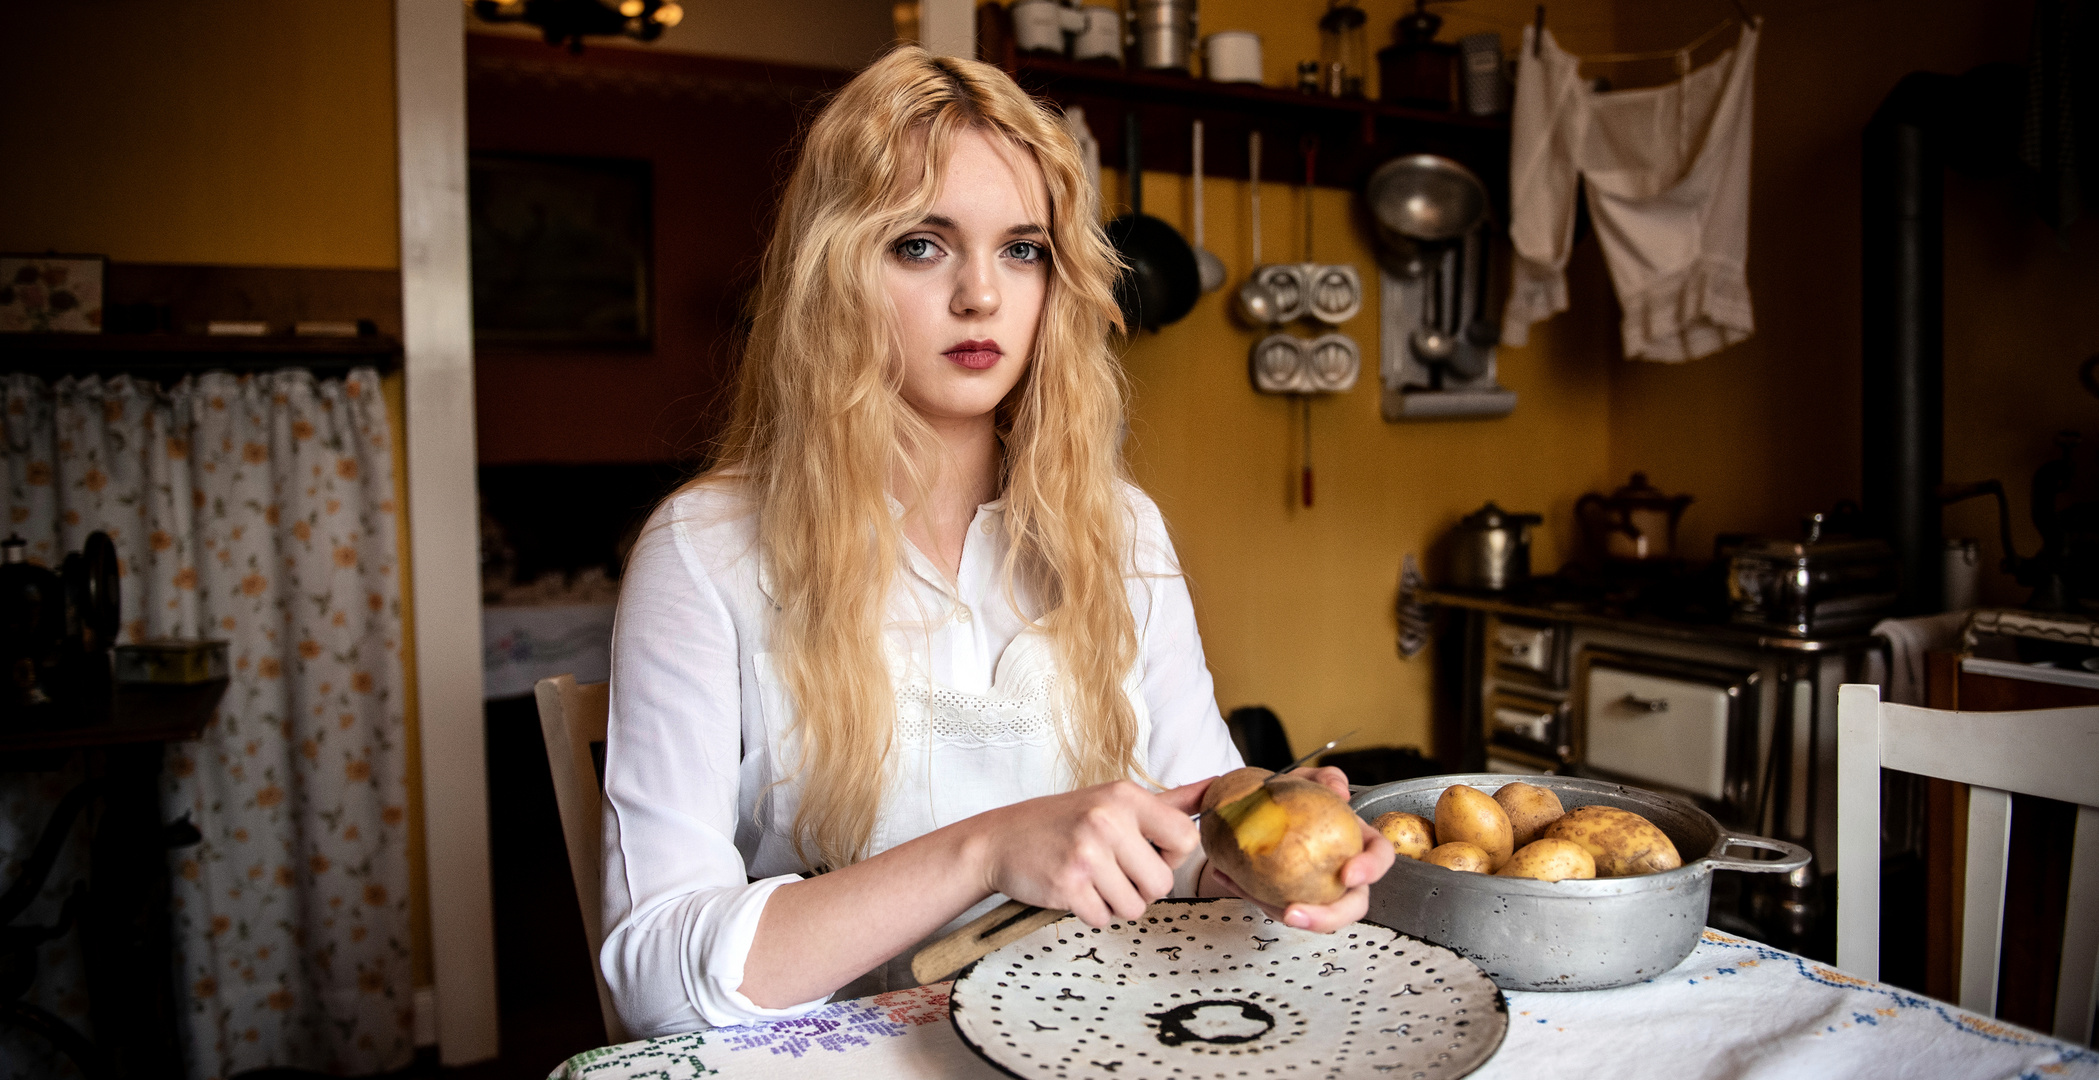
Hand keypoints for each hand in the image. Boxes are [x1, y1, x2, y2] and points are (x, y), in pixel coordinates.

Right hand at [970, 779, 1208, 927]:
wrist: (1001, 839)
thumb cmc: (1066, 821)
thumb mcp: (1115, 799)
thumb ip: (1171, 802)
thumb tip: (1220, 786)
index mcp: (1126, 796)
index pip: (1186, 839)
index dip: (1170, 856)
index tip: (1145, 851)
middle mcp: (1108, 820)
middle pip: (1163, 883)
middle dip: (1141, 887)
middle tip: (1112, 869)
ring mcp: (1086, 853)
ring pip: (1135, 907)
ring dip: (1115, 902)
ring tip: (1092, 878)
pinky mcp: (1068, 885)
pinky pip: (1103, 919)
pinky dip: (1091, 912)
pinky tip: (1073, 889)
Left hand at [1199, 765, 1394, 932]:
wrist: (1260, 805)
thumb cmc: (1295, 796)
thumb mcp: (1308, 778)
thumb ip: (1326, 777)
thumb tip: (1339, 790)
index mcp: (1358, 843)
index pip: (1380, 858)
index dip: (1371, 870)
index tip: (1348, 874)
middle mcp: (1342, 873)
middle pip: (1351, 906)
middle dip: (1327, 918)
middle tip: (1293, 912)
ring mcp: (1315, 890)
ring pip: (1308, 915)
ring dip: (1278, 912)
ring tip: (1248, 894)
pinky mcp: (1285, 897)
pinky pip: (1270, 903)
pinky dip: (1247, 892)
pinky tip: (1224, 874)